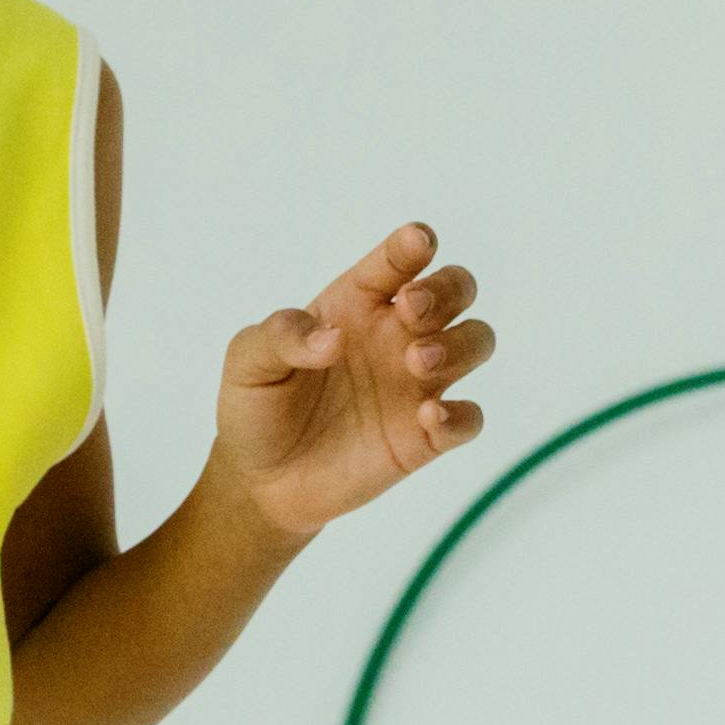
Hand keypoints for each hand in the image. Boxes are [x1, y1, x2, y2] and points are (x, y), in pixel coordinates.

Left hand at [218, 225, 492, 536]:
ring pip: (476, 341)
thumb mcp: (248, 362)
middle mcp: (396, 335)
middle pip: (456, 290)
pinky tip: (426, 417)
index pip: (398, 260)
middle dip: (447, 290)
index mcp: (357, 302)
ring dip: (458, 344)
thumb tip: (332, 337)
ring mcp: (416, 384)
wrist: (260, 482)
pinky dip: (459, 415)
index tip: (417, 243)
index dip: (413, 244)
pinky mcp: (425, 437)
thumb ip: (281, 335)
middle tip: (410, 310)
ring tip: (417, 362)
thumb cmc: (257, 407)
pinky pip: (469, 417)